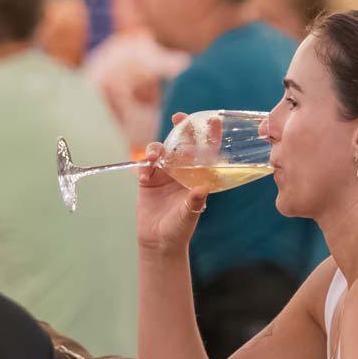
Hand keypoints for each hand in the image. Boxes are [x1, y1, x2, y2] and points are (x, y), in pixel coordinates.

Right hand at [135, 113, 206, 253]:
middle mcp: (182, 171)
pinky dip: (144, 164)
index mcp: (198, 176)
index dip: (210, 135)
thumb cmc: (180, 229)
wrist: (159, 241)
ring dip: (157, 148)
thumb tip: (202, 188)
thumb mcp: (190, 214)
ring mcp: (164, 174)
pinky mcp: (147, 180)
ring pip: (161, 151)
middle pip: (182, 144)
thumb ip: (194, 201)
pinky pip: (145, 165)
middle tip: (178, 117)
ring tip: (155, 155)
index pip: (207, 152)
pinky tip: (145, 170)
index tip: (213, 120)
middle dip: (181, 128)